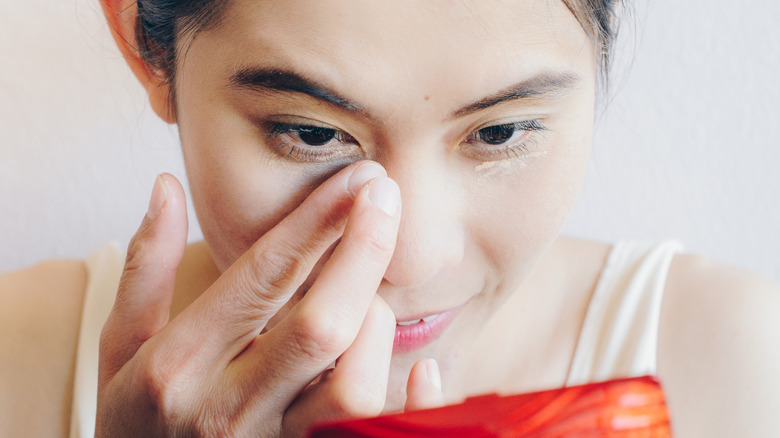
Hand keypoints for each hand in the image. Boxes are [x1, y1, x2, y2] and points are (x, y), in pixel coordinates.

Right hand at [96, 162, 426, 436]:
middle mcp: (228, 409)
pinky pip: (375, 434)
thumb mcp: (122, 345)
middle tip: (386, 197)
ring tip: (370, 298)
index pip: (263, 276)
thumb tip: (166, 186)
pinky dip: (415, 403)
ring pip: (356, 385)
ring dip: (376, 326)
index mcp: (179, 365)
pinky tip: (427, 367)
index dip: (317, 220)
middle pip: (323, 324)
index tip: (360, 177)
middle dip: (364, 251)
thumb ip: (145, 268)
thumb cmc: (135, 417)